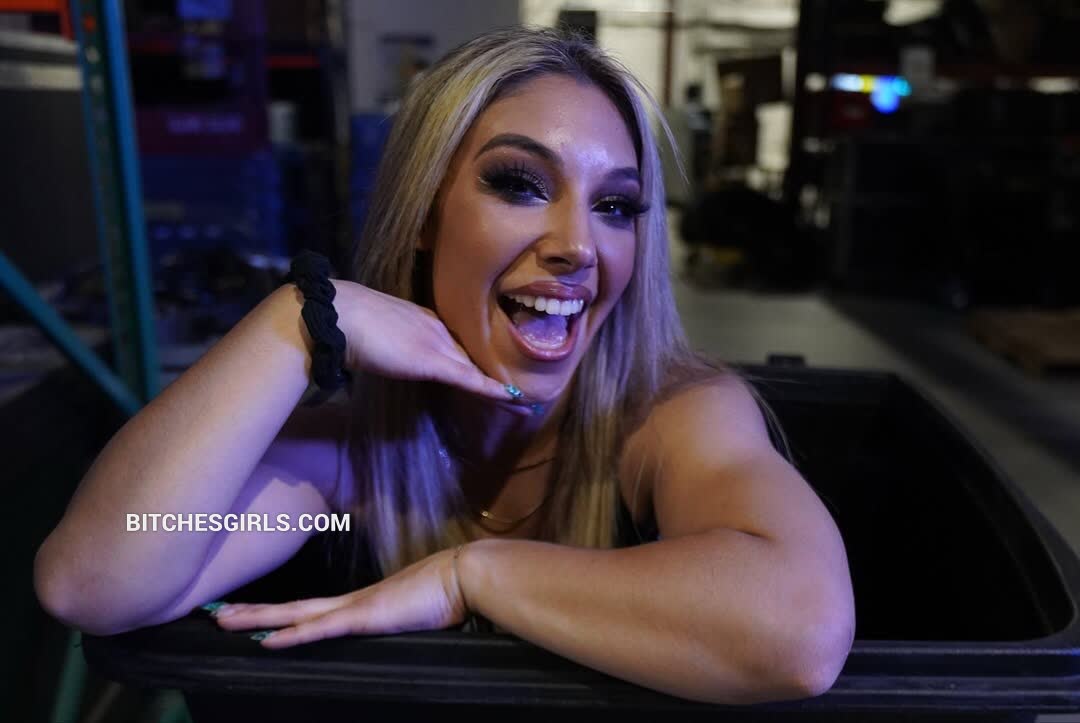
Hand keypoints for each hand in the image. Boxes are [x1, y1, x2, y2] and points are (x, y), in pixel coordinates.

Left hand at [210, 546, 468, 647]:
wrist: (465, 576)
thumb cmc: (447, 595)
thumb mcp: (413, 615)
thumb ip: (395, 622)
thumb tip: (390, 627)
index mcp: (360, 604)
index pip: (308, 609)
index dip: (278, 613)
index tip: (249, 613)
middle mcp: (349, 602)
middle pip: (290, 607)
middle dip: (251, 611)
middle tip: (214, 612)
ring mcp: (355, 607)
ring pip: (295, 613)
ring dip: (257, 618)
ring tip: (222, 620)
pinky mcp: (365, 617)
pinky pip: (321, 629)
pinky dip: (292, 635)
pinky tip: (267, 642)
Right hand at [327, 279, 530, 410]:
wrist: (336, 315)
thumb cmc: (344, 322)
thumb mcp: (374, 331)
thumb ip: (389, 340)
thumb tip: (388, 352)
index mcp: (425, 319)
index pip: (460, 342)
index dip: (478, 358)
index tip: (494, 370)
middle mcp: (438, 328)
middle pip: (476, 355)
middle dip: (498, 373)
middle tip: (522, 390)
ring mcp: (437, 343)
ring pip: (478, 368)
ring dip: (502, 386)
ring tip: (526, 400)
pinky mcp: (432, 361)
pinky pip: (469, 378)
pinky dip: (491, 389)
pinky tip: (511, 398)